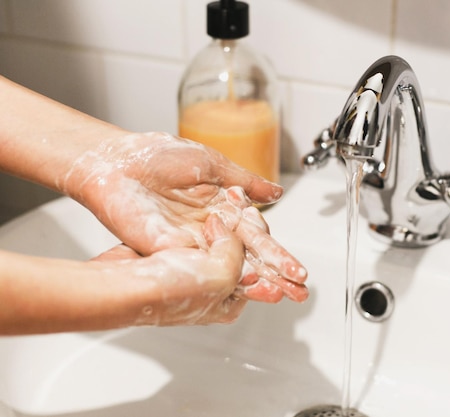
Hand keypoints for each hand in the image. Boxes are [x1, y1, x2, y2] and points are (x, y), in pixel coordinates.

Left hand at [63, 132, 307, 302]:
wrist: (117, 159)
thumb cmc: (158, 155)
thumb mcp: (212, 163)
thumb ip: (245, 181)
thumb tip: (277, 192)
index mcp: (222, 207)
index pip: (256, 235)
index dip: (277, 252)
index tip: (297, 269)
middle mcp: (209, 228)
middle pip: (247, 255)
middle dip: (275, 272)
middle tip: (298, 289)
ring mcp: (191, 241)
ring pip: (228, 264)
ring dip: (254, 282)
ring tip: (278, 295)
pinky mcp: (170, 249)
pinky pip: (201, 265)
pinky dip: (223, 275)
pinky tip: (243, 286)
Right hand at [90, 215, 247, 324]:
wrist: (122, 284)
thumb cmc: (167, 291)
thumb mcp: (222, 274)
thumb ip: (236, 249)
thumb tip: (229, 229)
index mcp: (228, 302)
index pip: (258, 273)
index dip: (265, 250)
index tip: (262, 226)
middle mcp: (213, 289)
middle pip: (241, 255)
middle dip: (247, 233)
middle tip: (250, 214)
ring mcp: (193, 272)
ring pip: (220, 242)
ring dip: (227, 225)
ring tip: (234, 206)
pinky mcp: (175, 256)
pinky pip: (200, 235)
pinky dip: (207, 223)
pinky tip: (210, 214)